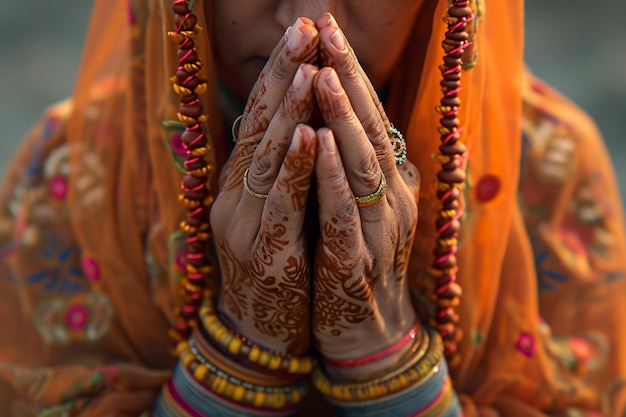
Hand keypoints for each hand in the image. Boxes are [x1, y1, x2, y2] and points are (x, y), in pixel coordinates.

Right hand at [210, 18, 318, 355]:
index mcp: (238, 183)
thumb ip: (282, 169)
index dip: (278, 73)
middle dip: (283, 76)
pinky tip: (306, 137)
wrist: (262, 331)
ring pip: (266, 159)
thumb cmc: (277, 263)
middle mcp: (233, 196)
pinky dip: (292, 169)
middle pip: (259, 126)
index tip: (303, 32)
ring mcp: (243, 224)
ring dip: (287, 113)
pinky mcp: (263, 253)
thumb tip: (305, 119)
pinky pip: (279, 205)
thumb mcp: (274, 209)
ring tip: (307, 71)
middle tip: (304, 30)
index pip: (258, 117)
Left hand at [311, 14, 420, 373]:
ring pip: (363, 163)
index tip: (325, 29)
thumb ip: (356, 164)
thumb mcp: (361, 203)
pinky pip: (345, 211)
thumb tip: (340, 117)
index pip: (372, 115)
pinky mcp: (357, 259)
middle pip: (371, 127)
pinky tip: (320, 144)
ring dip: (344, 118)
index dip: (351, 71)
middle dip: (348, 77)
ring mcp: (378, 228)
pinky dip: (333, 176)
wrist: (367, 329)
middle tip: (326, 30)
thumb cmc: (358, 258)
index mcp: (391, 180)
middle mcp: (393, 196)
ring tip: (325, 75)